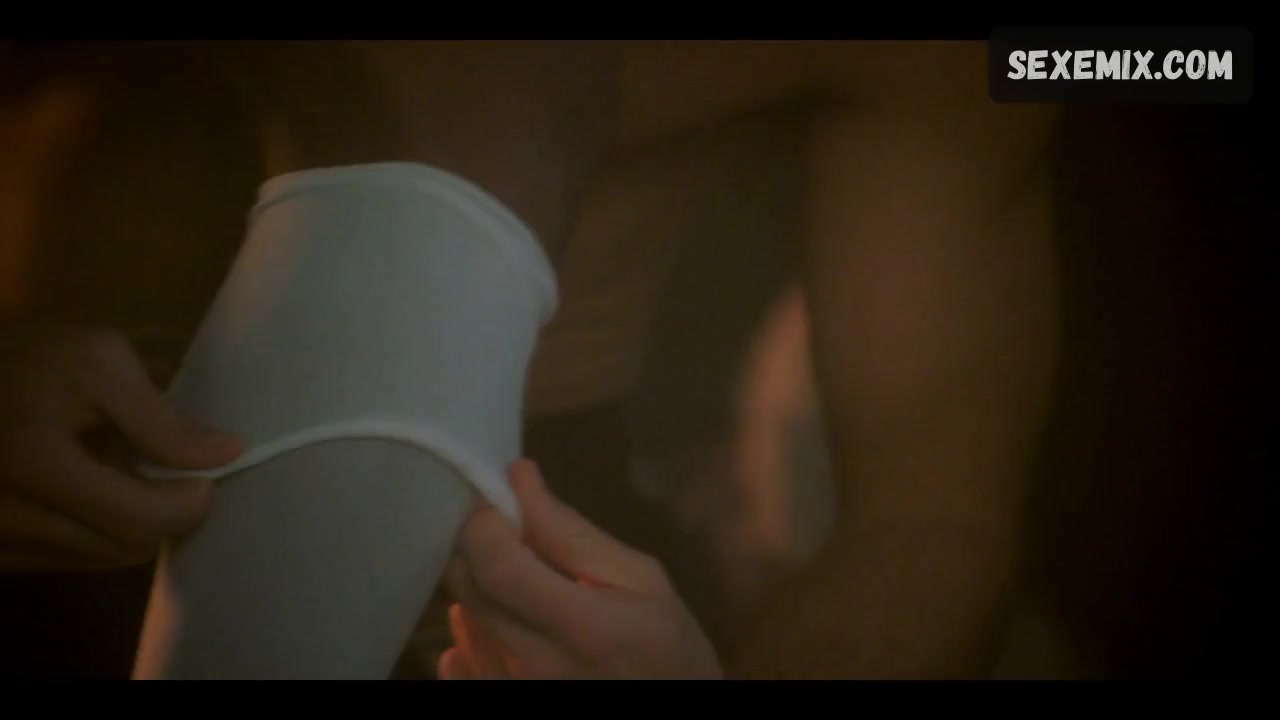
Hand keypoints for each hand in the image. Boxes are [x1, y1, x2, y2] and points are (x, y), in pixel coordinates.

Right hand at [0, 322, 241, 572]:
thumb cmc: (26, 362)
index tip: (205, 475)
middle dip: (165, 514)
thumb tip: (225, 454)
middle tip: (171, 473)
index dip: (187, 506)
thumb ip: (161, 417)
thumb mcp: (98, 361)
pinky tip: (91, 493)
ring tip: (124, 475)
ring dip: (132, 525)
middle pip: (125, 548)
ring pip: (102, 560)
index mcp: (35, 462)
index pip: (137, 521)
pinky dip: (97, 533)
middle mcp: (8, 515)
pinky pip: (69, 561)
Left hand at [438, 460, 721, 679]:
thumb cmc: (667, 644)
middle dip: (475, 543)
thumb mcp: (642, 579)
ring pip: (461, 617)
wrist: (674, 704)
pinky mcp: (498, 701)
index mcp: (583, 627)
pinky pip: (458, 660)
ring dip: (479, 584)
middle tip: (504, 527)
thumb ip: (573, 533)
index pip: (499, 566)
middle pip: (469, 589)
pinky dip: (472, 630)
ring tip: (520, 579)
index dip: (483, 522)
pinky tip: (508, 622)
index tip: (495, 495)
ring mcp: (513, 689)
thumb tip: (518, 478)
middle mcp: (537, 665)